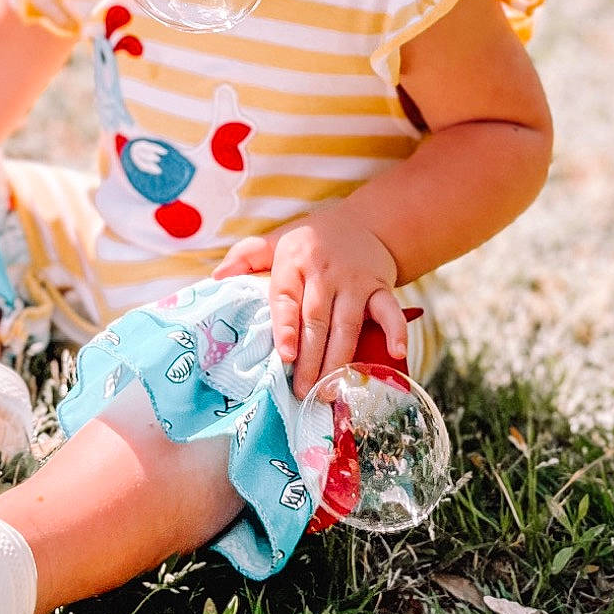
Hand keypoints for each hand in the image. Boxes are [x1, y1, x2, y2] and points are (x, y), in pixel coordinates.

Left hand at [217, 204, 404, 397]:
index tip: (285, 356)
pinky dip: (396, 331)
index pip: (286, 298)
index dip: (286, 328)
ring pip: (346, 325)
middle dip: (310, 359)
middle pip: (316, 320)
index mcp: (294, 262)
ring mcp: (355, 281)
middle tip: (302, 391)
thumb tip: (216, 276)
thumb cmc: (313, 240)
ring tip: (329, 391)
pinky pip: (389, 311)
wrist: (365, 222)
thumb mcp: (278, 240)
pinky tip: (397, 354)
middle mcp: (324, 272)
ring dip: (339, 360)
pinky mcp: (380, 288)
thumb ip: (247, 257)